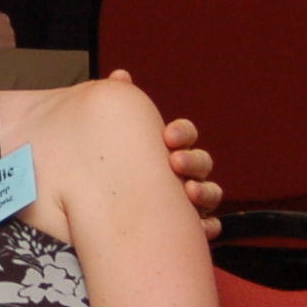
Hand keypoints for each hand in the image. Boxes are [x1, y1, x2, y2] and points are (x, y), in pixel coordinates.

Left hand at [106, 72, 225, 239]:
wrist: (96, 219)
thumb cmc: (108, 174)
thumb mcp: (109, 138)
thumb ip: (119, 108)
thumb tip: (120, 76)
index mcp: (166, 149)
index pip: (184, 135)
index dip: (182, 132)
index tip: (167, 136)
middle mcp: (181, 173)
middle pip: (201, 162)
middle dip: (192, 160)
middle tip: (174, 162)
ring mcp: (187, 201)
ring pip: (210, 193)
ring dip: (204, 191)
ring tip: (188, 193)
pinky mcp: (186, 229)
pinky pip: (207, 228)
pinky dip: (207, 227)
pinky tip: (201, 227)